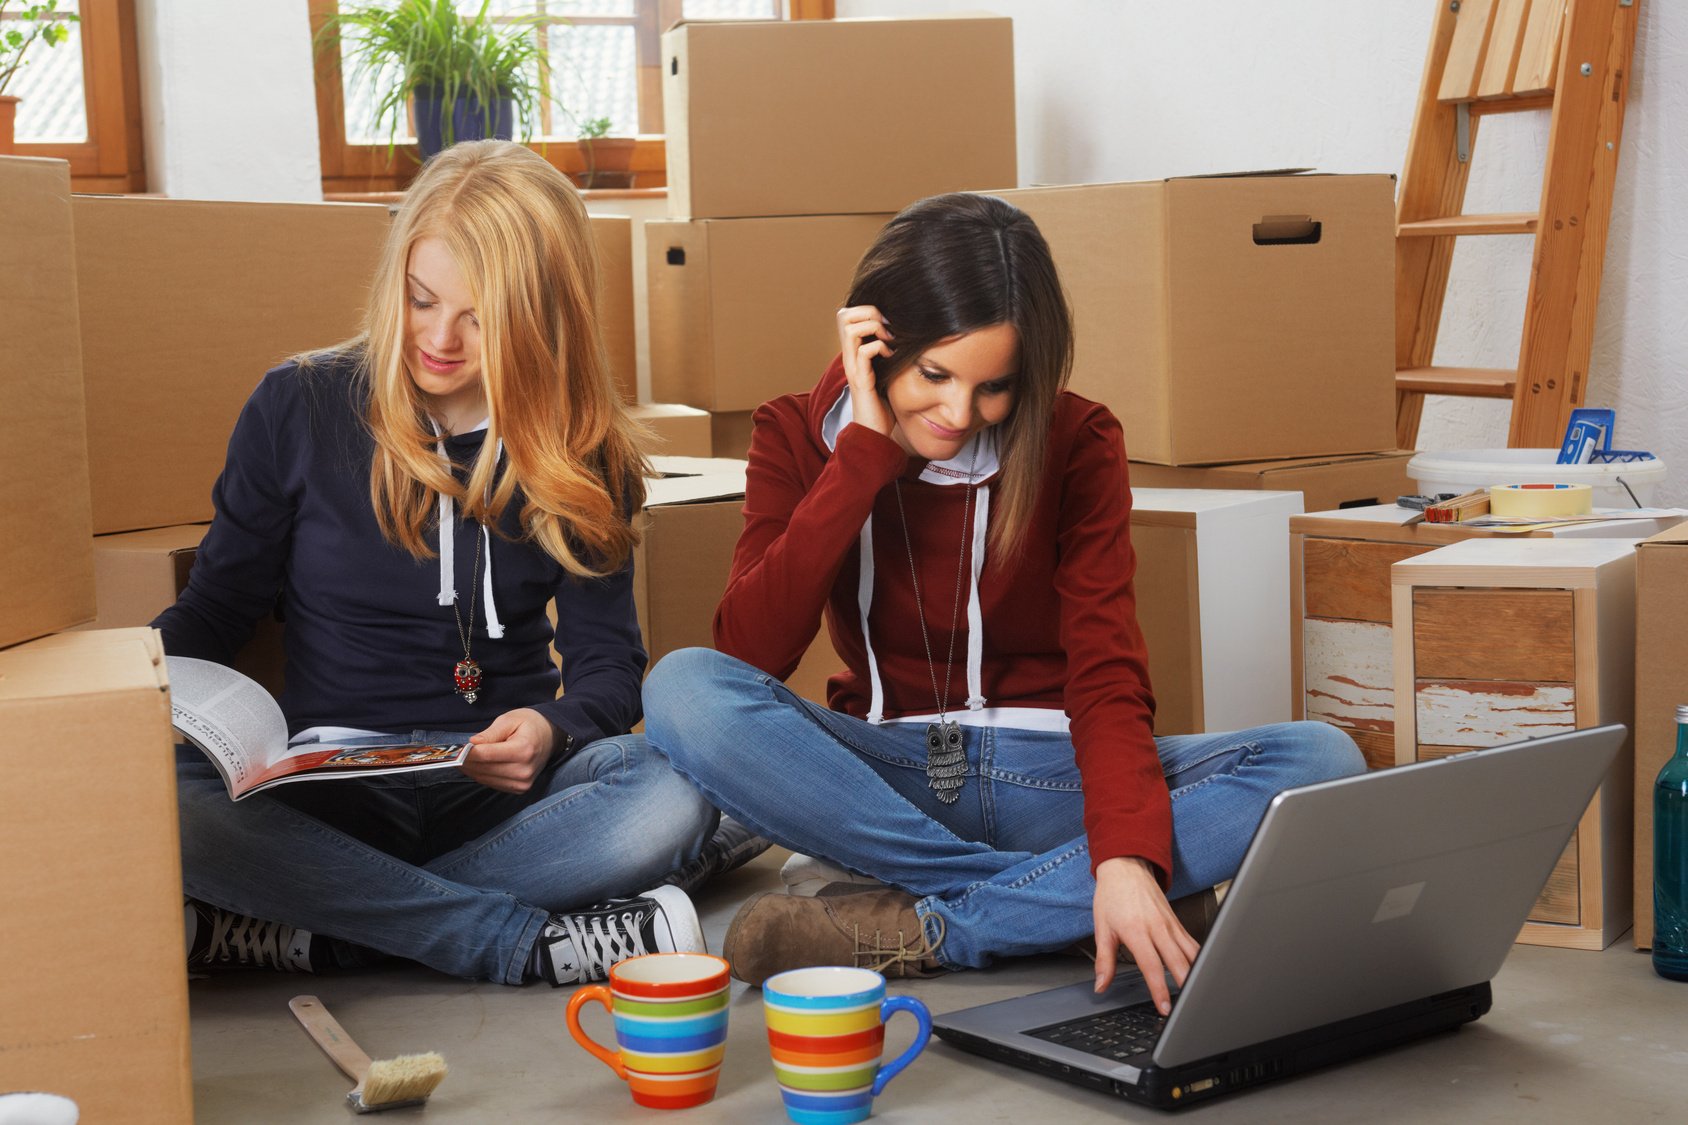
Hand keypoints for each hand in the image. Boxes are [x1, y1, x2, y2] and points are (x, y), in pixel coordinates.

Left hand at [459, 707, 555, 792]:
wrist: (551, 736)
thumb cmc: (530, 724)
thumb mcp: (510, 719)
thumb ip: (490, 733)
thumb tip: (472, 744)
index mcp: (524, 750)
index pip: (486, 755)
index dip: (468, 753)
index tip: (455, 749)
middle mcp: (524, 770)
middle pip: (484, 769)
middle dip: (466, 761)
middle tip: (454, 753)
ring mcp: (523, 782)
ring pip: (485, 779)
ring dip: (472, 770)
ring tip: (463, 759)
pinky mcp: (520, 789)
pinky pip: (492, 783)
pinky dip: (482, 775)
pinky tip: (477, 765)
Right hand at [836, 305, 896, 437]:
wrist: (874, 432)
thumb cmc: (883, 403)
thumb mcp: (886, 370)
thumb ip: (888, 352)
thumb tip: (906, 334)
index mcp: (854, 352)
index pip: (846, 314)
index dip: (864, 309)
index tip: (886, 320)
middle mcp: (849, 356)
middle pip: (843, 315)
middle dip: (868, 312)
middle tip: (886, 326)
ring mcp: (853, 367)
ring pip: (850, 329)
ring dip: (873, 328)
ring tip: (889, 339)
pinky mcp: (861, 380)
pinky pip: (864, 352)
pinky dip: (880, 347)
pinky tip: (890, 356)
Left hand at [1092, 856, 1199, 1014]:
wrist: (1125, 867)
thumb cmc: (1112, 896)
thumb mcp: (1102, 928)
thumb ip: (1104, 961)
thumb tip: (1100, 985)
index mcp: (1137, 931)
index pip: (1152, 966)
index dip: (1159, 990)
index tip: (1164, 1008)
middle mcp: (1157, 928)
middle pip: (1178, 962)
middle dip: (1185, 986)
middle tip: (1187, 1007)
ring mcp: (1170, 925)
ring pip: (1191, 953)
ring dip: (1196, 973)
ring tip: (1198, 993)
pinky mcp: (1177, 922)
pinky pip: (1192, 943)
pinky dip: (1198, 958)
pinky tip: (1199, 971)